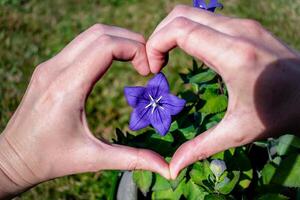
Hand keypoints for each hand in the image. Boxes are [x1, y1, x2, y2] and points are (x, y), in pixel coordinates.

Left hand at [0, 24, 169, 197]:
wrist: (12, 158)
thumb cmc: (50, 159)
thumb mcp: (93, 159)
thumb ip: (132, 159)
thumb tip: (167, 168)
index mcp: (67, 88)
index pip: (106, 46)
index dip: (135, 50)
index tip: (148, 71)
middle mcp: (55, 69)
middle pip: (100, 33)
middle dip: (131, 42)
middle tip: (147, 64)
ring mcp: (50, 65)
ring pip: (90, 35)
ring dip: (118, 41)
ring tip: (135, 62)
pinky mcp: (49, 67)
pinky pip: (81, 45)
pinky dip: (104, 46)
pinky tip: (115, 63)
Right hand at [146, 5, 299, 178]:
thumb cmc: (277, 114)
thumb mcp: (237, 133)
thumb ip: (200, 147)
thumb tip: (172, 168)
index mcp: (233, 55)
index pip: (180, 30)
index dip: (156, 44)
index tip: (154, 69)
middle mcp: (238, 31)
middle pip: (181, 15)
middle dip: (159, 35)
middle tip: (157, 63)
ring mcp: (243, 25)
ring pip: (192, 14)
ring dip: (173, 32)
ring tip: (167, 58)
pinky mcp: (246, 27)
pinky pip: (207, 20)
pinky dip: (189, 31)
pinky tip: (190, 53)